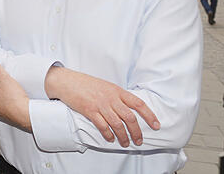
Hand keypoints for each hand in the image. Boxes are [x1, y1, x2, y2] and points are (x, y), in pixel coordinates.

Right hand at [44, 66, 158, 146]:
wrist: (67, 81)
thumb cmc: (86, 84)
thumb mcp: (106, 86)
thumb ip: (117, 96)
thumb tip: (129, 108)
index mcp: (117, 91)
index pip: (138, 103)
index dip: (149, 115)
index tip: (156, 125)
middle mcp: (111, 98)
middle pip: (130, 118)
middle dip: (137, 132)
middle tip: (139, 141)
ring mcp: (100, 104)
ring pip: (118, 125)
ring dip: (123, 137)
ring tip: (125, 143)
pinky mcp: (89, 111)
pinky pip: (102, 126)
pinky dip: (108, 135)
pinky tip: (110, 139)